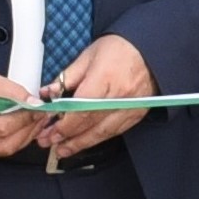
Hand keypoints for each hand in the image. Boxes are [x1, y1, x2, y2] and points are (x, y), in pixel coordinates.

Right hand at [0, 62, 45, 155]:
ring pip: (3, 149)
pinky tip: (22, 129)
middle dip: (28, 129)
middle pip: (5, 142)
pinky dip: (13, 140)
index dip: (25, 119)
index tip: (39, 109)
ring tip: (35, 122)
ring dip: (24, 137)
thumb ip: (12, 92)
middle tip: (41, 117)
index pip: (2, 126)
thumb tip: (34, 104)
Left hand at [43, 33, 152, 162]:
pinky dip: (98, 138)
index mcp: (105, 78)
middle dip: (68, 136)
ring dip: (81, 143)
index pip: (81, 108)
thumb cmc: (119, 49)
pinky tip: (85, 141)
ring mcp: (131, 107)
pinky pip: (115, 131)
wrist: (150, 51)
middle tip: (49, 142)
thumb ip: (66, 78)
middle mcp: (119, 96)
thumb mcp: (88, 57)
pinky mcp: (137, 113)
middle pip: (90, 124)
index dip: (64, 124)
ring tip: (64, 149)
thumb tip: (48, 94)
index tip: (49, 130)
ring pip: (103, 132)